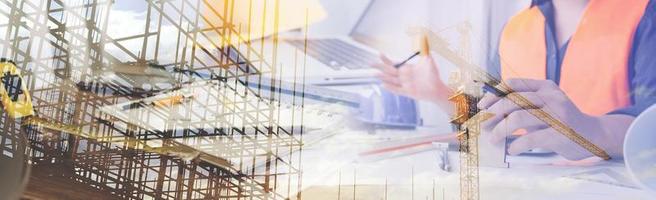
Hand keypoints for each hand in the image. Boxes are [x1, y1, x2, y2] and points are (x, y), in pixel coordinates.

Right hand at [372, 54, 450, 103]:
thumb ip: (425, 50)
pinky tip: (384, 85)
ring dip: (383, 77)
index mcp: (406, 69)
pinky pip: (397, 90)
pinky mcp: (408, 92)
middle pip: (389, 71)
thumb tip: (424, 38)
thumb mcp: (428, 60)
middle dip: (379, 67)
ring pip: (391, 80)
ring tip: (374, 74)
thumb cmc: (433, 75)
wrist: (438, 87)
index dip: (386, 59)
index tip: (379, 53)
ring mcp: (405, 85)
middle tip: (370, 64)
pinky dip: (391, 88)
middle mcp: (403, 77)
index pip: (394, 63)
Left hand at [478, 79, 631, 159]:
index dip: (494, 94)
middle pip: (513, 101)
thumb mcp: (544, 106)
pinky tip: (512, 149)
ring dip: (501, 130)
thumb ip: (521, 106)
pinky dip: (517, 145)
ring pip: (518, 118)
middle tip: (484, 125)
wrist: (593, 134)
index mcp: (545, 87)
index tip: (482, 105)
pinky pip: (531, 139)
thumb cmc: (560, 121)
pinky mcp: (560, 134)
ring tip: (494, 139)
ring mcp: (557, 115)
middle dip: (493, 113)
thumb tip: (488, 115)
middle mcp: (551, 98)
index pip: (513, 84)